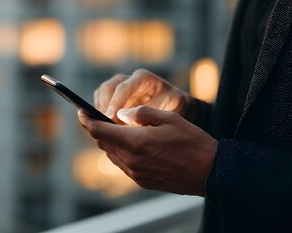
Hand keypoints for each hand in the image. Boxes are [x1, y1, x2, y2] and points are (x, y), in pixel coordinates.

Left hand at [78, 105, 217, 196]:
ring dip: (109, 142)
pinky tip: (130, 143)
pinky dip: (120, 152)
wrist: (211, 172)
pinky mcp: (142, 181)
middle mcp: (132, 161)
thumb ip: (140, 114)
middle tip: (97, 117)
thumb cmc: (192, 141)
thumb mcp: (168, 118)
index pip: (100, 131)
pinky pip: (123, 164)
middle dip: (98, 129)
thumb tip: (120, 114)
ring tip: (116, 128)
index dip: (87, 120)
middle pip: (103, 143)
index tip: (80, 112)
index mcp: (136, 142)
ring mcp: (136, 173)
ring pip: (111, 155)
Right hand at [94, 69, 191, 122]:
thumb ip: (147, 113)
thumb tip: (126, 121)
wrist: (175, 105)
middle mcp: (128, 80)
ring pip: (101, 94)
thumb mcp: (167, 108)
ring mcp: (119, 87)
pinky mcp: (114, 96)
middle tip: (105, 125)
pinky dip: (100, 113)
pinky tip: (106, 127)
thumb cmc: (172, 106)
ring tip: (105, 127)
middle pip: (108, 88)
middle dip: (105, 107)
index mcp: (143, 78)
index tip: (110, 118)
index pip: (124, 87)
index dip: (115, 102)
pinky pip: (100, 102)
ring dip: (100, 110)